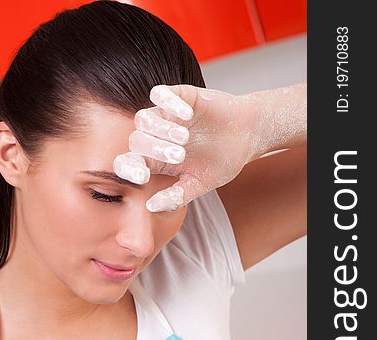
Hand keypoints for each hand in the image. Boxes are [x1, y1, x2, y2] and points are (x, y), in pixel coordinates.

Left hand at [112, 83, 259, 211]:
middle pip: (136, 141)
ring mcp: (166, 116)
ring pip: (143, 118)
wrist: (248, 136)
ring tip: (184, 138)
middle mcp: (156, 137)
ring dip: (160, 129)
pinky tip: (188, 115)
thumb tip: (150, 207)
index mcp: (156, 161)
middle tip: (180, 155)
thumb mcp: (199, 184)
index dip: (128, 170)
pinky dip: (169, 103)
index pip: (129, 163)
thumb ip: (176, 196)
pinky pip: (160, 93)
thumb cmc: (222, 161)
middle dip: (155, 149)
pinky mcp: (179, 96)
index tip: (142, 176)